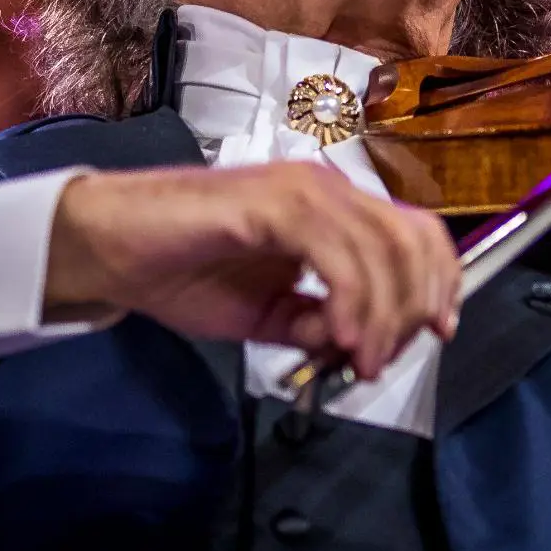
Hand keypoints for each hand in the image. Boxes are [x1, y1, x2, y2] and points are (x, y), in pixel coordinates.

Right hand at [46, 163, 461, 379]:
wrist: (110, 249)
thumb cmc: (181, 271)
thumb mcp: (268, 315)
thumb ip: (318, 325)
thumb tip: (360, 347)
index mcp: (331, 208)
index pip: (416, 232)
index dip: (440, 282)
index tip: (437, 333)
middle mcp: (325, 188)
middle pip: (412, 241)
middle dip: (412, 310)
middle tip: (381, 360)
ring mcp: (301, 190)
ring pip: (382, 251)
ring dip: (381, 319)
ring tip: (357, 362)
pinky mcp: (273, 203)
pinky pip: (338, 257)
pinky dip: (351, 304)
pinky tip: (339, 339)